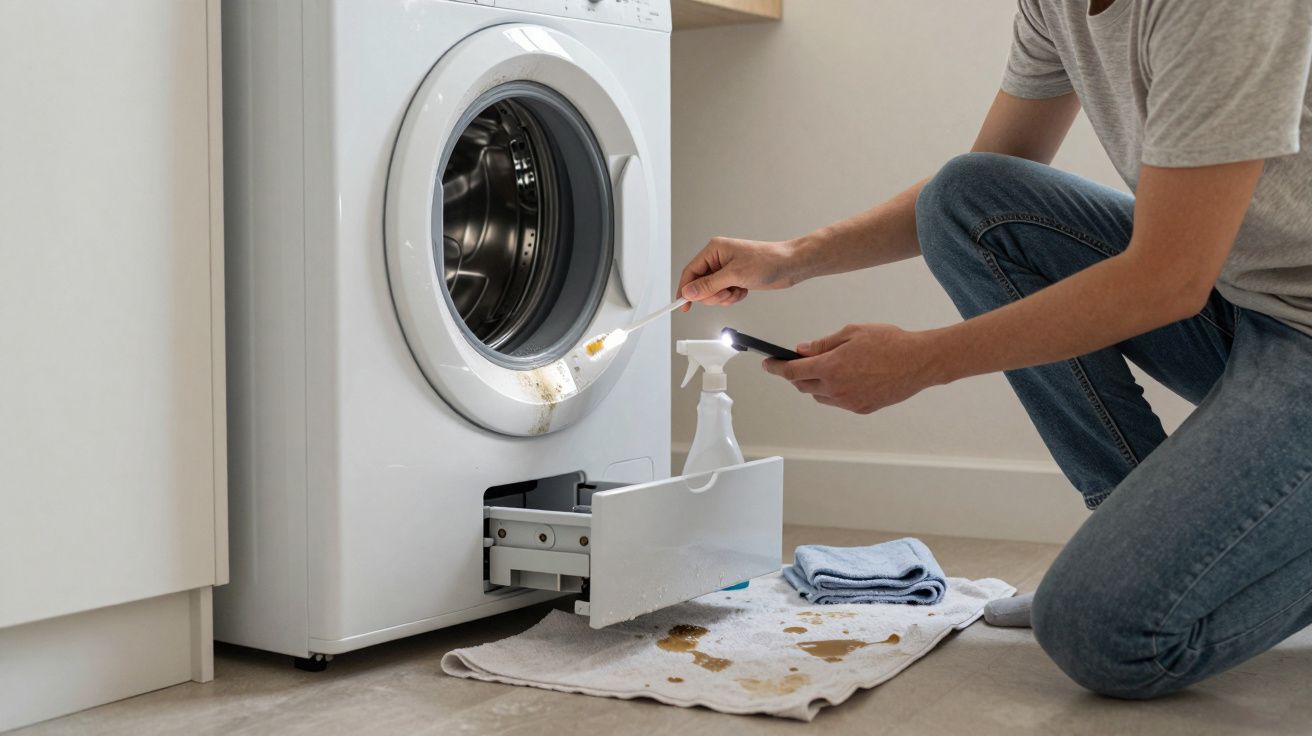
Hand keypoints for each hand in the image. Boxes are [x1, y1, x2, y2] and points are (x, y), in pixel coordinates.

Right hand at [677, 237, 800, 310]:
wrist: (790, 265)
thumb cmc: (768, 260)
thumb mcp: (734, 275)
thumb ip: (708, 285)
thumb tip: (689, 291)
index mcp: (714, 250)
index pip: (690, 271)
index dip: (685, 289)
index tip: (682, 304)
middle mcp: (719, 259)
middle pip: (700, 285)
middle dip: (713, 294)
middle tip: (726, 292)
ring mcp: (727, 270)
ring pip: (713, 292)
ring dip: (725, 297)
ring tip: (738, 290)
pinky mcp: (736, 279)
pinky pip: (725, 295)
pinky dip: (733, 297)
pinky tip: (744, 290)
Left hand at [763, 323, 943, 413]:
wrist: (919, 362)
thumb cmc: (889, 342)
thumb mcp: (852, 333)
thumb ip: (823, 344)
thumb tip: (802, 350)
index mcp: (831, 368)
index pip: (793, 372)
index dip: (777, 368)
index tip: (768, 364)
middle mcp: (836, 389)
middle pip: (803, 386)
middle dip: (796, 375)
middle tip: (797, 362)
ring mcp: (849, 402)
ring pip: (819, 396)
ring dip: (814, 384)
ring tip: (825, 369)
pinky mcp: (862, 408)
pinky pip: (837, 402)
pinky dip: (832, 392)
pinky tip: (843, 378)